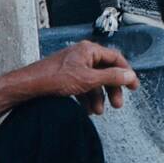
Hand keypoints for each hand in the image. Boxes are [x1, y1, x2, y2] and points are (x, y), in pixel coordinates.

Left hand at [0, 41, 138, 117]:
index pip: (115, 58)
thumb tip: (130, 76)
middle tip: (117, 104)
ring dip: (98, 98)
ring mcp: (74, 66)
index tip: (133, 86)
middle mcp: (82, 55)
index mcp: (89, 50)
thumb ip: (112, 77)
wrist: (30, 86)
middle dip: (111, 90)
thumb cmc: (54, 78)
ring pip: (93, 82)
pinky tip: (85, 110)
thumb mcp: (88, 80)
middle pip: (105, 72)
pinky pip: (82, 87)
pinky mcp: (66, 77)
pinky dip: (86, 99)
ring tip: (97, 111)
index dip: (126, 73)